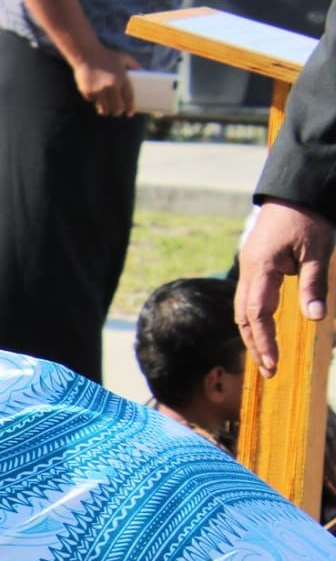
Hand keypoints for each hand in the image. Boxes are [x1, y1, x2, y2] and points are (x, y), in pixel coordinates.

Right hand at [72, 47, 138, 117]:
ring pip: (103, 109)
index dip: (130, 108)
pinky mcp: (87, 91)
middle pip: (116, 108)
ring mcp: (98, 90)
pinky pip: (92, 101)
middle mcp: (110, 87)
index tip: (129, 114)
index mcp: (121, 79)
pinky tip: (95, 96)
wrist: (86, 54)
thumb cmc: (107, 55)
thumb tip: (143, 72)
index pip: (128, 98)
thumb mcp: (124, 57)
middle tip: (117, 112)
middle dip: (117, 112)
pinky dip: (94, 100)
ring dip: (106, 110)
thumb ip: (135, 65)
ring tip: (106, 109)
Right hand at [238, 199, 334, 374]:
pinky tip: (264, 329)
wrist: (296, 190)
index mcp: (261, 268)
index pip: (256, 313)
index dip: (264, 340)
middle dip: (255, 344)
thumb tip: (315, 319)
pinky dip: (255, 318)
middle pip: (243, 316)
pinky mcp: (256, 265)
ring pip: (243, 309)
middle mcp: (248, 271)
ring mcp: (249, 267)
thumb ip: (313, 286)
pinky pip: (249, 297)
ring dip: (253, 334)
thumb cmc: (308, 218)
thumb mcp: (318, 252)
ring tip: (266, 356)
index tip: (274, 362)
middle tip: (270, 370)